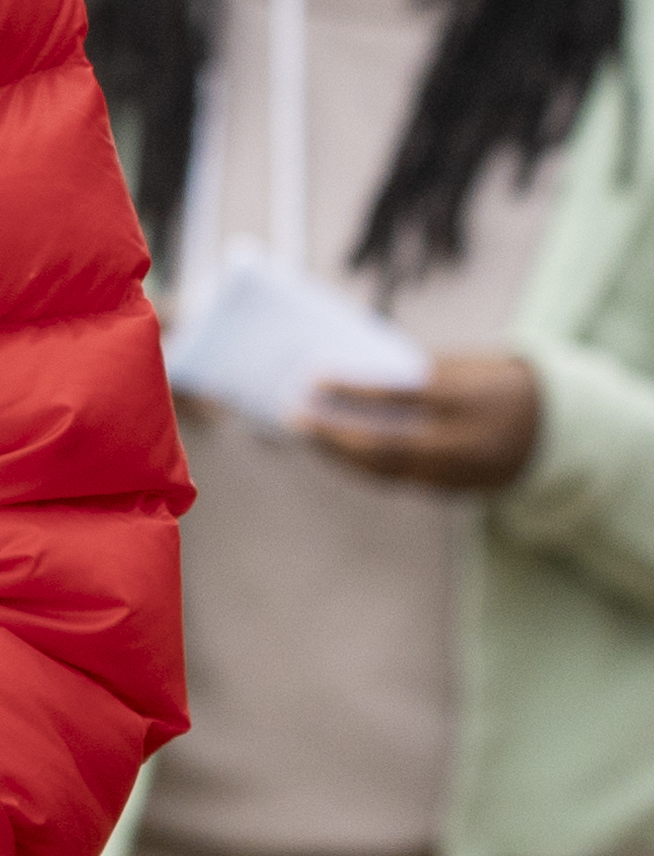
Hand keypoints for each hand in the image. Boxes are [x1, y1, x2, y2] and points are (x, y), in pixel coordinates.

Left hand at [307, 349, 542, 490]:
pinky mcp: (456, 491)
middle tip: (296, 418)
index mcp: (472, 401)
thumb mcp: (470, 365)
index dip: (353, 389)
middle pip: (386, 446)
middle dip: (335, 435)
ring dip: (342, 456)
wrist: (558, 428)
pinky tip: (340, 452)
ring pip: (389, 471)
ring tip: (308, 435)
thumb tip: (355, 372)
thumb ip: (419, 372)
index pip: (401, 395)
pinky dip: (366, 466)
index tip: (314, 379)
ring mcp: (462, 473)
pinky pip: (401, 480)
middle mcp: (467, 443)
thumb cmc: (500, 384)